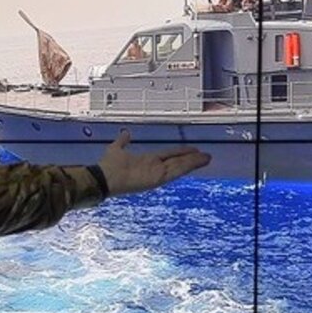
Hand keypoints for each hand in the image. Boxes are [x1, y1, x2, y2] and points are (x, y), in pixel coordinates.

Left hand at [96, 130, 210, 195]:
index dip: (181, 153)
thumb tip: (126, 134)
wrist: (104, 178)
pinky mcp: (158, 178)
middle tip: (206, 156)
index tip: (192, 150)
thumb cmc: (109, 166)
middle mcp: (155, 168)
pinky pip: (176, 171)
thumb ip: (122, 142)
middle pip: (178, 162)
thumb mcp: (116, 149)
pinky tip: (198, 161)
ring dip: (193, 162)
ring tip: (207, 158)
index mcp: (148, 162)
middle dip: (192, 159)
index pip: (169, 156)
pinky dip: (188, 166)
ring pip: (180, 166)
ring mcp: (157, 174)